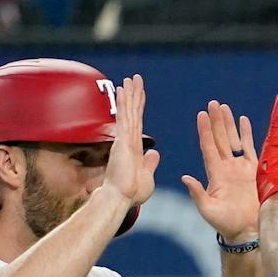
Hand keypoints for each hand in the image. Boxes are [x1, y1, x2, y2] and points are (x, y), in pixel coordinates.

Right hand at [104, 73, 159, 209]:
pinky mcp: (122, 140)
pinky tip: (122, 89)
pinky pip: (124, 117)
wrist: (121, 198)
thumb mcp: (147, 176)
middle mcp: (127, 140)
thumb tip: (155, 153)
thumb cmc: (131, 192)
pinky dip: (123, 103)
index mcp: (134, 148)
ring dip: (129, 94)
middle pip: (132, 112)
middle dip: (133, 95)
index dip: (138, 107)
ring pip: (127, 111)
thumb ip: (150, 163)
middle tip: (135, 78)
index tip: (139, 93)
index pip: (138, 122)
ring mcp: (123, 139)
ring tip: (130, 78)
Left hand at [180, 99, 258, 242]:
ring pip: (233, 140)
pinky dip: (247, 134)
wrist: (247, 231)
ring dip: (228, 124)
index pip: (208, 147)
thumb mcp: (207, 209)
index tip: (201, 114)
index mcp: (215, 174)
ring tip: (224, 107)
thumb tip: (185, 177)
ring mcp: (240, 168)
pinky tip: (244, 120)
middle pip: (219, 139)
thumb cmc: (225, 223)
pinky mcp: (254, 172)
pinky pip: (250, 149)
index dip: (204, 130)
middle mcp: (226, 167)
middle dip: (216, 121)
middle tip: (213, 103)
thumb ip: (197, 193)